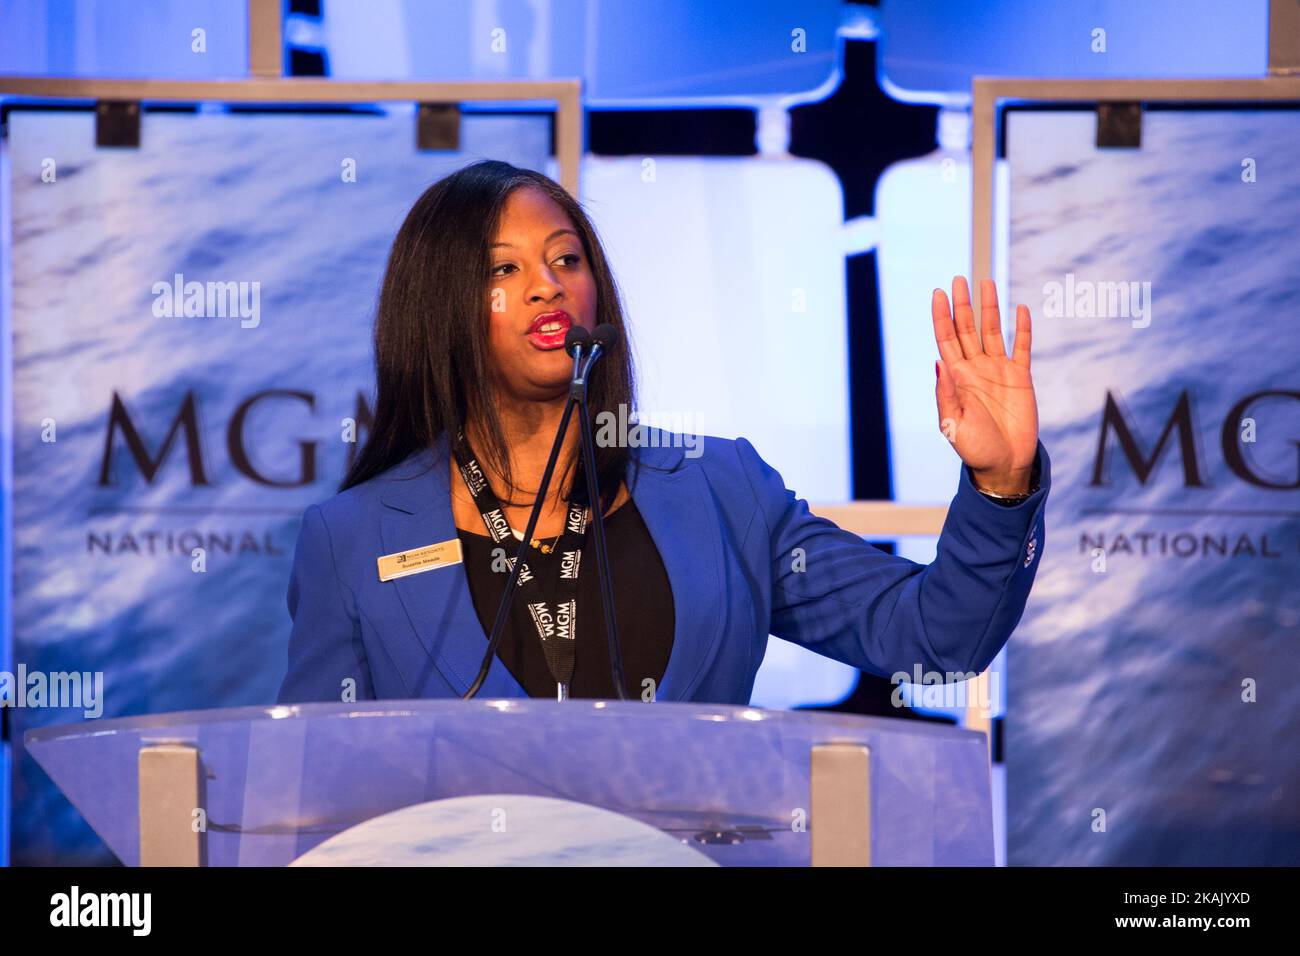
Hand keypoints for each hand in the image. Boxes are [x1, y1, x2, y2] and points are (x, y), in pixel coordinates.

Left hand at [931, 277, 1038, 495]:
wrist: (1004, 465)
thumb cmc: (974, 448)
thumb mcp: (953, 424)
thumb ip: (946, 394)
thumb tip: (938, 362)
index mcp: (955, 378)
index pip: (946, 339)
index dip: (942, 316)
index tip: (938, 292)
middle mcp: (975, 369)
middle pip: (967, 329)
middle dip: (963, 304)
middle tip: (959, 279)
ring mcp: (998, 371)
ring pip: (992, 332)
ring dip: (989, 308)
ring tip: (986, 283)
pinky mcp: (1020, 378)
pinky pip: (1021, 348)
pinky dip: (1021, 329)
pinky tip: (1019, 309)